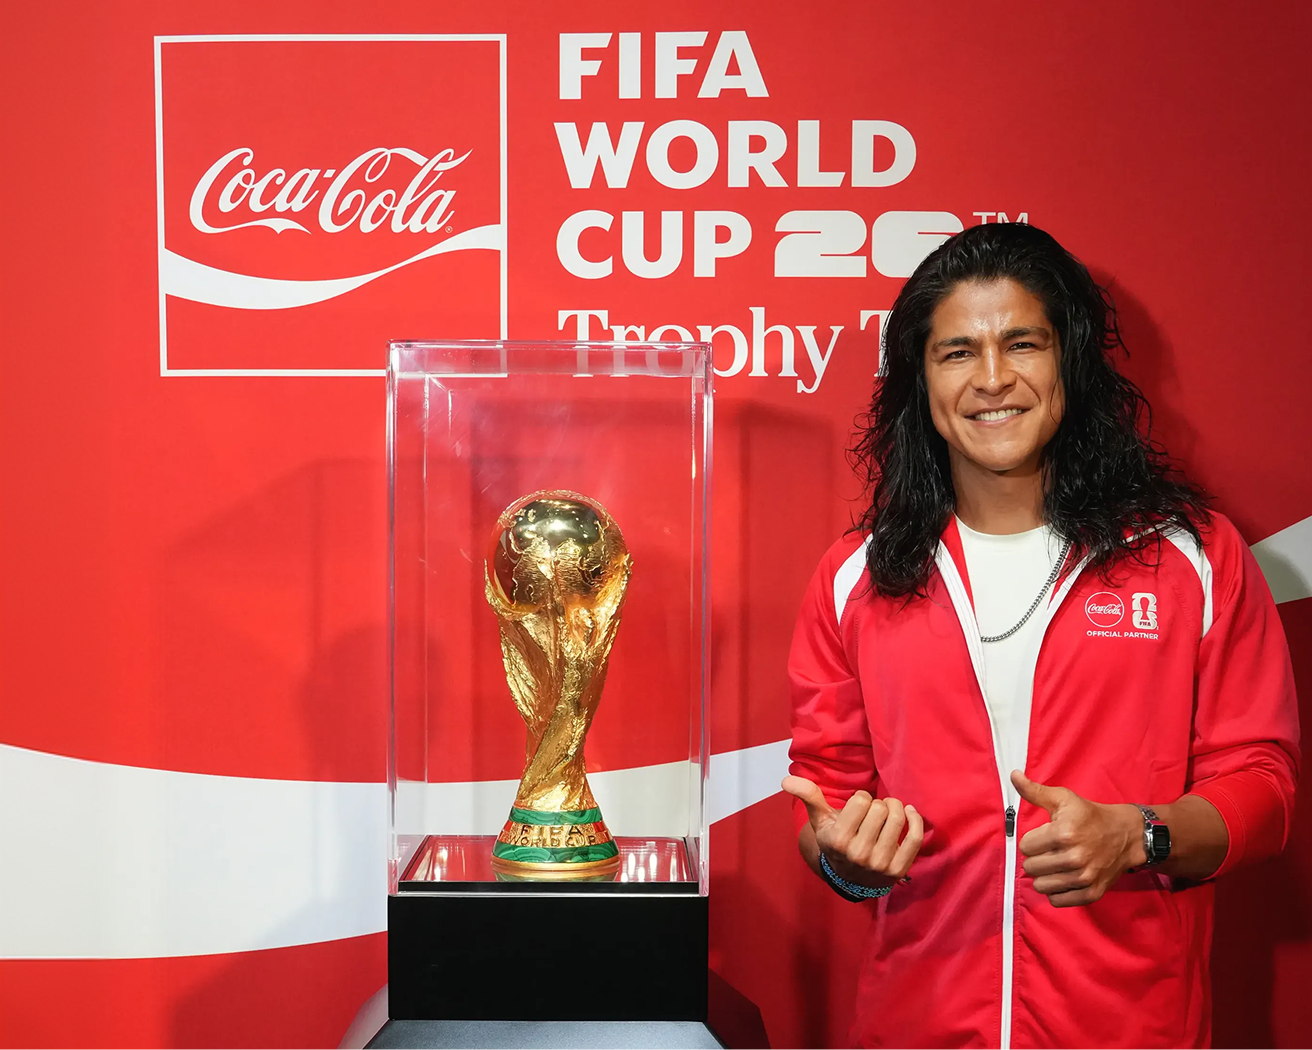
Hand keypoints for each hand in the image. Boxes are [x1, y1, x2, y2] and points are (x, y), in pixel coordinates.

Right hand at [782, 775, 923, 886]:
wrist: (850, 877)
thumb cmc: (836, 840)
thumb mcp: (820, 820)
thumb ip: (808, 797)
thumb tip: (786, 780)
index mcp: (838, 840)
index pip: (862, 800)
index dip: (862, 798)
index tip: (858, 807)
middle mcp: (858, 854)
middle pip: (881, 808)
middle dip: (878, 804)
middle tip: (873, 813)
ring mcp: (879, 864)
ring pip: (898, 819)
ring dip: (896, 808)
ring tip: (888, 812)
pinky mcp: (898, 869)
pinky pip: (915, 837)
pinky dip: (915, 819)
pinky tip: (909, 812)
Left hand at [1011, 769, 1143, 907]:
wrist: (1126, 835)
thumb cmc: (1090, 815)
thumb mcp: (1063, 798)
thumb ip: (1035, 791)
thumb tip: (1013, 775)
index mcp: (1064, 833)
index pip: (1025, 846)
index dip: (1032, 840)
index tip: (1044, 837)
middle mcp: (1074, 858)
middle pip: (1031, 867)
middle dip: (1037, 858)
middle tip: (1049, 851)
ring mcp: (1084, 878)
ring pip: (1041, 886)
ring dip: (1044, 876)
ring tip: (1055, 865)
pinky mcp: (1092, 893)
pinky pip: (1057, 901)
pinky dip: (1056, 892)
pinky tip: (1063, 878)